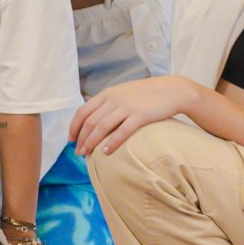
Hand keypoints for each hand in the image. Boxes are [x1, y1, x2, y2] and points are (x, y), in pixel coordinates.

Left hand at [70, 74, 201, 157]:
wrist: (172, 90)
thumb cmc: (146, 94)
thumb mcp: (123, 93)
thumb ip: (108, 102)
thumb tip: (93, 118)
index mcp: (107, 94)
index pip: (83, 111)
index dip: (74, 126)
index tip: (71, 139)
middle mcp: (114, 99)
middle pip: (90, 122)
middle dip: (81, 139)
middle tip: (78, 152)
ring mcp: (127, 107)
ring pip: (102, 127)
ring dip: (92, 142)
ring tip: (87, 154)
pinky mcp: (141, 115)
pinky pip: (122, 131)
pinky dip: (112, 143)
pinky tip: (106, 152)